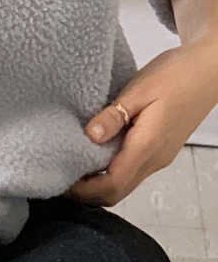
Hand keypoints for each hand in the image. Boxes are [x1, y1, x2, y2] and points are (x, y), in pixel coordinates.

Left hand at [66, 36, 217, 206]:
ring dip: (97, 181)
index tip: (59, 179)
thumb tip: (90, 136)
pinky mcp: (160, 148)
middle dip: (87, 191)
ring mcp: (159, 156)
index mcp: (148, 147)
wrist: (209, 70)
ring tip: (71, 163)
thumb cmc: (176, 76)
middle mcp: (155, 159)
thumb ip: (114, 115)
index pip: (112, 185)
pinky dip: (110, 170)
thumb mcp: (139, 91)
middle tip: (59, 174)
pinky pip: (131, 169)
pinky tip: (93, 152)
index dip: (83, 189)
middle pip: (117, 191)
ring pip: (124, 183)